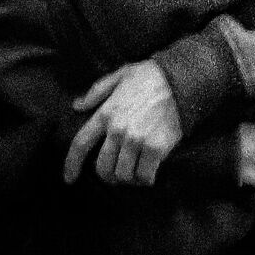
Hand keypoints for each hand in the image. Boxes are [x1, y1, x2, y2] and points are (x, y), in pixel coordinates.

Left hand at [63, 61, 181, 186]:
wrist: (184, 79)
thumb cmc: (152, 75)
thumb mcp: (121, 75)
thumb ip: (97, 91)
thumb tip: (77, 105)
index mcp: (107, 113)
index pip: (80, 144)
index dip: (71, 164)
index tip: (69, 178)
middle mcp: (119, 130)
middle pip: (102, 167)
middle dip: (106, 175)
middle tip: (114, 174)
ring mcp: (137, 140)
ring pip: (123, 174)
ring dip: (126, 178)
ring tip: (133, 173)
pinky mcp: (157, 148)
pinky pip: (144, 175)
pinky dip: (145, 179)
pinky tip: (148, 174)